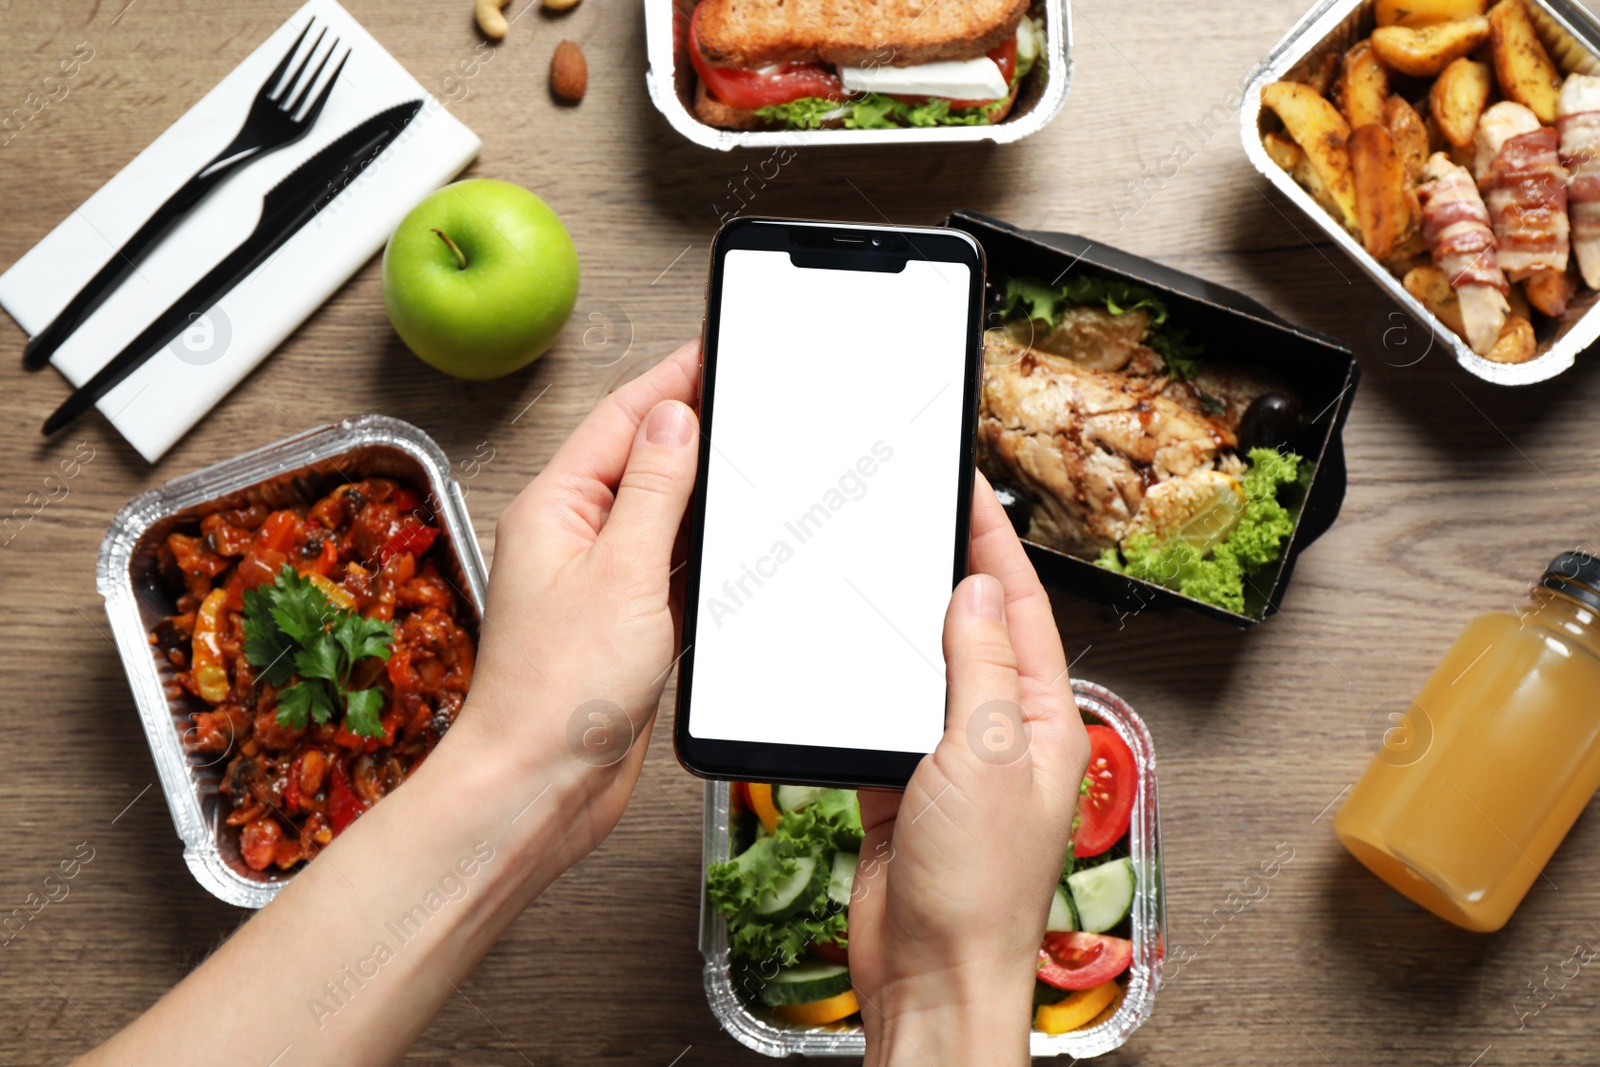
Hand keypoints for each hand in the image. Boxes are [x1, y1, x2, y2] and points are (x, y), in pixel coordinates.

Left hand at [83, 344, 706, 1066]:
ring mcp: (598, 581)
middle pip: (641, 459)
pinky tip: (732, 538)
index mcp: (555, 508)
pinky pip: (669, 565)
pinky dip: (701, 546)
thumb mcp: (621, 572)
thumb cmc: (558, 692)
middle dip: (691, 424)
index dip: (672, 379)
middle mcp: (572, 537)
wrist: (540, 784)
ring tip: (749, 454)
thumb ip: (653, 490)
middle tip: (745, 390)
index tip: (714, 348)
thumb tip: (673, 419)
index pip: (622, 418)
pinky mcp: (624, 624)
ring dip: (700, 486)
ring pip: (658, 512)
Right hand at [848, 472, 1089, 1066]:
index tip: (972, 491)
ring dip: (908, 621)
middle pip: (976, 630)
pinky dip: (868, 682)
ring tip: (886, 564)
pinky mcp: (904, 785)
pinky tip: (851, 655)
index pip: (1019, 610)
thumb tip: (974, 591)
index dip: (996, 545)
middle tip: (927, 511)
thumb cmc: (977, 891)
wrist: (930, 975)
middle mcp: (1001, 735)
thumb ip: (976, 668)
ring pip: (927, 668)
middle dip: (954, 569)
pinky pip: (886, 714)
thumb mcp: (984, 757)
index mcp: (1041, 721)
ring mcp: (952, 761)